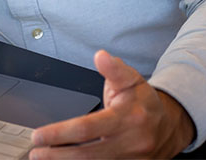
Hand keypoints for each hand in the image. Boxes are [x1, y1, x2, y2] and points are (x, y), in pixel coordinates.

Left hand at [30, 50, 194, 158]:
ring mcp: (130, 159)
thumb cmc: (143, 102)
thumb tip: (101, 56)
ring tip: (44, 158)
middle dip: (57, 154)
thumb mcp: (131, 78)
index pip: (88, 128)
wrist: (170, 126)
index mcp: (128, 117)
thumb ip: (114, 69)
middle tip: (36, 152)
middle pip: (87, 153)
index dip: (60, 133)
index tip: (39, 135)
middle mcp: (129, 142)